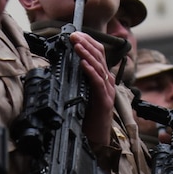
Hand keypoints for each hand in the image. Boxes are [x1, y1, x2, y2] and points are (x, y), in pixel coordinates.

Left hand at [70, 31, 115, 147]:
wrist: (96, 139)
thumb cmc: (88, 118)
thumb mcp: (81, 94)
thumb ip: (77, 81)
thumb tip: (65, 67)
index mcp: (101, 78)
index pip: (98, 54)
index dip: (88, 42)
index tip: (75, 34)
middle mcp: (106, 82)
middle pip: (99, 56)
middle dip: (86, 43)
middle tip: (74, 35)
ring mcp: (107, 91)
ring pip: (98, 67)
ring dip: (87, 54)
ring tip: (77, 45)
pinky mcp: (104, 101)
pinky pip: (98, 83)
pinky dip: (90, 71)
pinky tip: (83, 64)